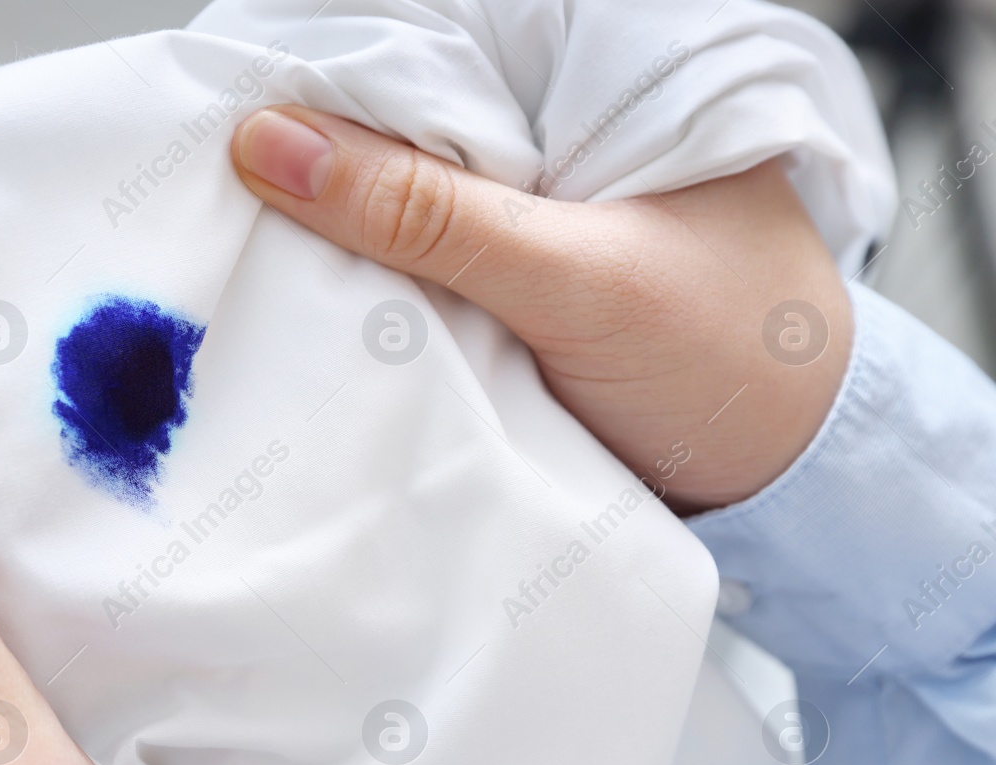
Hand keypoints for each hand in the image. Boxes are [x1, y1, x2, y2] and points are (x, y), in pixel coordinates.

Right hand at [232, 106, 853, 511]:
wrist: (783, 482)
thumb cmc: (729, 357)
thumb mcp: (574, 277)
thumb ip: (429, 214)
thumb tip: (274, 145)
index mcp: (598, 71)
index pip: (431, 39)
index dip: (328, 71)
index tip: (225, 107)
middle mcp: (556, 122)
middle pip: (401, 112)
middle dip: (318, 151)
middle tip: (219, 185)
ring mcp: (527, 202)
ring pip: (398, 188)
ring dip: (333, 222)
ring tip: (242, 238)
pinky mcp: (505, 276)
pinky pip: (411, 259)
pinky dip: (363, 279)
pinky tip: (307, 291)